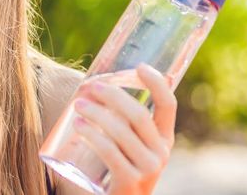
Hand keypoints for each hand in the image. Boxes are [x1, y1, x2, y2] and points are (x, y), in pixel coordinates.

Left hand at [69, 64, 176, 194]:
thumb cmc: (119, 169)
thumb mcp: (130, 146)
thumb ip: (123, 123)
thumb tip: (100, 85)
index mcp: (165, 139)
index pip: (169, 105)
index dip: (157, 83)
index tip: (139, 66)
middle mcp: (161, 153)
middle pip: (139, 115)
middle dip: (114, 96)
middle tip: (90, 88)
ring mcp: (148, 168)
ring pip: (121, 132)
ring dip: (96, 113)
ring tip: (77, 105)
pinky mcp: (130, 181)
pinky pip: (110, 152)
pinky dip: (93, 135)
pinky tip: (78, 125)